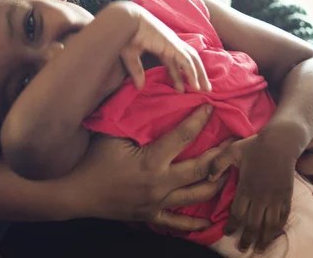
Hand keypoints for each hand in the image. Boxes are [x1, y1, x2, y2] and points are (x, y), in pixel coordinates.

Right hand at [70, 104, 229, 229]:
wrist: (78, 194)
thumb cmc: (95, 160)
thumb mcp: (112, 134)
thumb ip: (130, 116)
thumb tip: (142, 90)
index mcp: (151, 161)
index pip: (183, 137)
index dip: (198, 120)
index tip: (210, 108)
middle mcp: (160, 183)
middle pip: (200, 169)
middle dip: (219, 155)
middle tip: (234, 143)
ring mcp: (158, 203)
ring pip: (196, 196)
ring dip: (215, 183)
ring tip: (229, 172)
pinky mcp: (152, 216)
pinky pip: (177, 222)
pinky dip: (195, 222)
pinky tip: (209, 221)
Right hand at [114, 1, 210, 92]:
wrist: (127, 20)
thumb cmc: (126, 35)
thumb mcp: (131, 57)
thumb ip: (136, 72)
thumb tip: (139, 87)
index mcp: (161, 45)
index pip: (174, 62)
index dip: (178, 76)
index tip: (181, 89)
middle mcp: (170, 44)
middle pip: (188, 60)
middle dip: (196, 74)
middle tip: (203, 89)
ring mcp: (173, 43)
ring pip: (192, 59)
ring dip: (200, 74)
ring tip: (205, 89)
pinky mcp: (172, 45)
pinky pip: (186, 61)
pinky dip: (192, 73)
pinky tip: (196, 84)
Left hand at [208, 127, 296, 252]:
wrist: (281, 142)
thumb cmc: (255, 145)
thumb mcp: (231, 150)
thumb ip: (217, 163)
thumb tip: (208, 178)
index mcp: (246, 188)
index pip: (237, 213)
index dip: (232, 226)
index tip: (228, 233)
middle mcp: (260, 197)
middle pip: (253, 224)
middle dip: (247, 239)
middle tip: (242, 249)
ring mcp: (275, 198)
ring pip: (269, 225)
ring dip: (263, 239)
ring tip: (259, 249)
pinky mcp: (286, 196)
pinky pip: (283, 217)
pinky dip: (278, 228)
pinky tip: (274, 234)